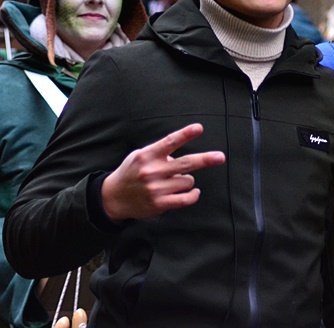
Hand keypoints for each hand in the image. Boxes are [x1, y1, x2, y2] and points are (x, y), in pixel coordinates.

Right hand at [101, 123, 225, 220]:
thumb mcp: (140, 156)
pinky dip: (193, 195)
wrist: (113, 197)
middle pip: (185, 163)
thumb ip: (160, 153)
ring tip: (173, 181)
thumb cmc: (132, 172)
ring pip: (188, 181)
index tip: (198, 128)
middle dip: (205, 159)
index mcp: (148, 155)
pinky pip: (186, 198)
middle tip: (220, 157)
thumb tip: (183, 158)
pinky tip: (193, 192)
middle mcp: (152, 171)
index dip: (185, 134)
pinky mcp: (160, 203)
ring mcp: (156, 188)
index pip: (169, 142)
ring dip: (186, 180)